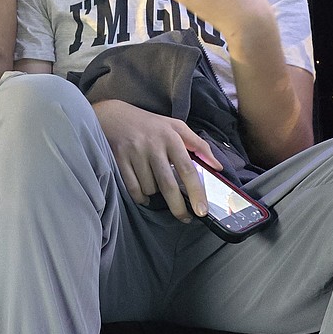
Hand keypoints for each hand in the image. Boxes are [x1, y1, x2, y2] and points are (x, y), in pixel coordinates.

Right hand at [93, 99, 221, 220]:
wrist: (114, 115)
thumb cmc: (150, 124)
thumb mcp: (176, 127)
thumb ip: (199, 145)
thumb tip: (217, 166)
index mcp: (171, 137)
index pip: (187, 169)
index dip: (196, 192)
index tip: (202, 210)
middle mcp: (153, 145)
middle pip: (168, 184)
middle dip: (178, 206)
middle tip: (185, 218)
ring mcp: (135, 152)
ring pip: (149, 187)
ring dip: (155, 195)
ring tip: (158, 189)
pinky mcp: (119, 158)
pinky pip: (132, 187)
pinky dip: (140, 197)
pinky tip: (145, 196)